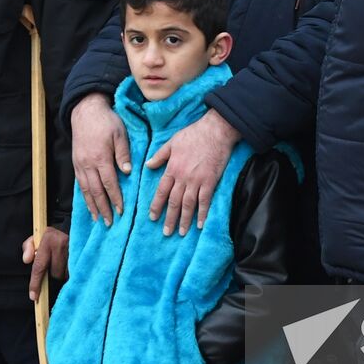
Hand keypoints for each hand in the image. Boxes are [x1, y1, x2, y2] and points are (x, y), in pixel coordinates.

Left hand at [23, 227, 68, 300]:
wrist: (75, 226)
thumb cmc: (53, 235)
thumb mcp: (37, 237)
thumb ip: (28, 247)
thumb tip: (26, 260)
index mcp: (49, 239)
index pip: (39, 266)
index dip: (35, 283)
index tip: (34, 297)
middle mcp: (62, 244)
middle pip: (55, 273)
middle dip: (53, 272)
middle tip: (55, 262)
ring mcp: (75, 249)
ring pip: (65, 274)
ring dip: (63, 272)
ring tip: (64, 261)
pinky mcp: (84, 255)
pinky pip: (75, 272)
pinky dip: (72, 271)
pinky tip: (72, 263)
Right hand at [71, 92, 129, 225]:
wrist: (85, 111)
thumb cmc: (106, 121)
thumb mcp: (119, 133)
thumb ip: (123, 153)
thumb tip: (127, 171)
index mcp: (101, 157)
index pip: (109, 183)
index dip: (116, 198)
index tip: (121, 211)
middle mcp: (88, 164)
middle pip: (96, 191)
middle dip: (103, 208)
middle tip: (109, 223)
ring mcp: (80, 164)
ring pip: (86, 190)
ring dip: (92, 206)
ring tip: (98, 219)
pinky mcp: (76, 163)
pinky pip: (80, 184)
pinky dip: (85, 196)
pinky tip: (89, 204)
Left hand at [146, 110, 240, 235]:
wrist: (215, 131)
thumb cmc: (193, 134)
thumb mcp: (172, 142)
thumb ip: (160, 155)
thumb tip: (148, 165)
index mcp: (172, 168)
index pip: (161, 191)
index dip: (156, 206)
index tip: (153, 217)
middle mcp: (183, 177)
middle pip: (174, 202)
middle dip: (169, 218)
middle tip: (166, 233)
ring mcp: (197, 180)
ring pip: (188, 204)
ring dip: (184, 220)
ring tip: (182, 232)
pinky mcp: (210, 181)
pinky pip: (205, 201)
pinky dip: (202, 213)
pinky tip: (200, 224)